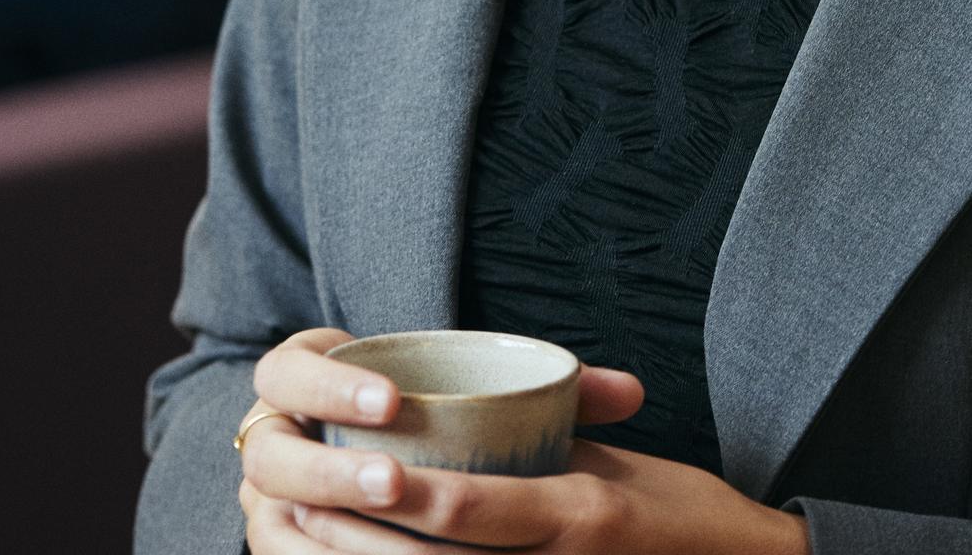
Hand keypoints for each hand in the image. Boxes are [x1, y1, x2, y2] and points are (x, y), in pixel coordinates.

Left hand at [237, 330, 801, 554]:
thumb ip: (534, 451)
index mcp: (577, 513)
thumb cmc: (676, 508)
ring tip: (305, 535)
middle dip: (354, 540)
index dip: (398, 495)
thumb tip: (454, 431)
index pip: (471, 509)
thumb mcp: (606, 468)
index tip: (341, 466)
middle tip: (294, 503)